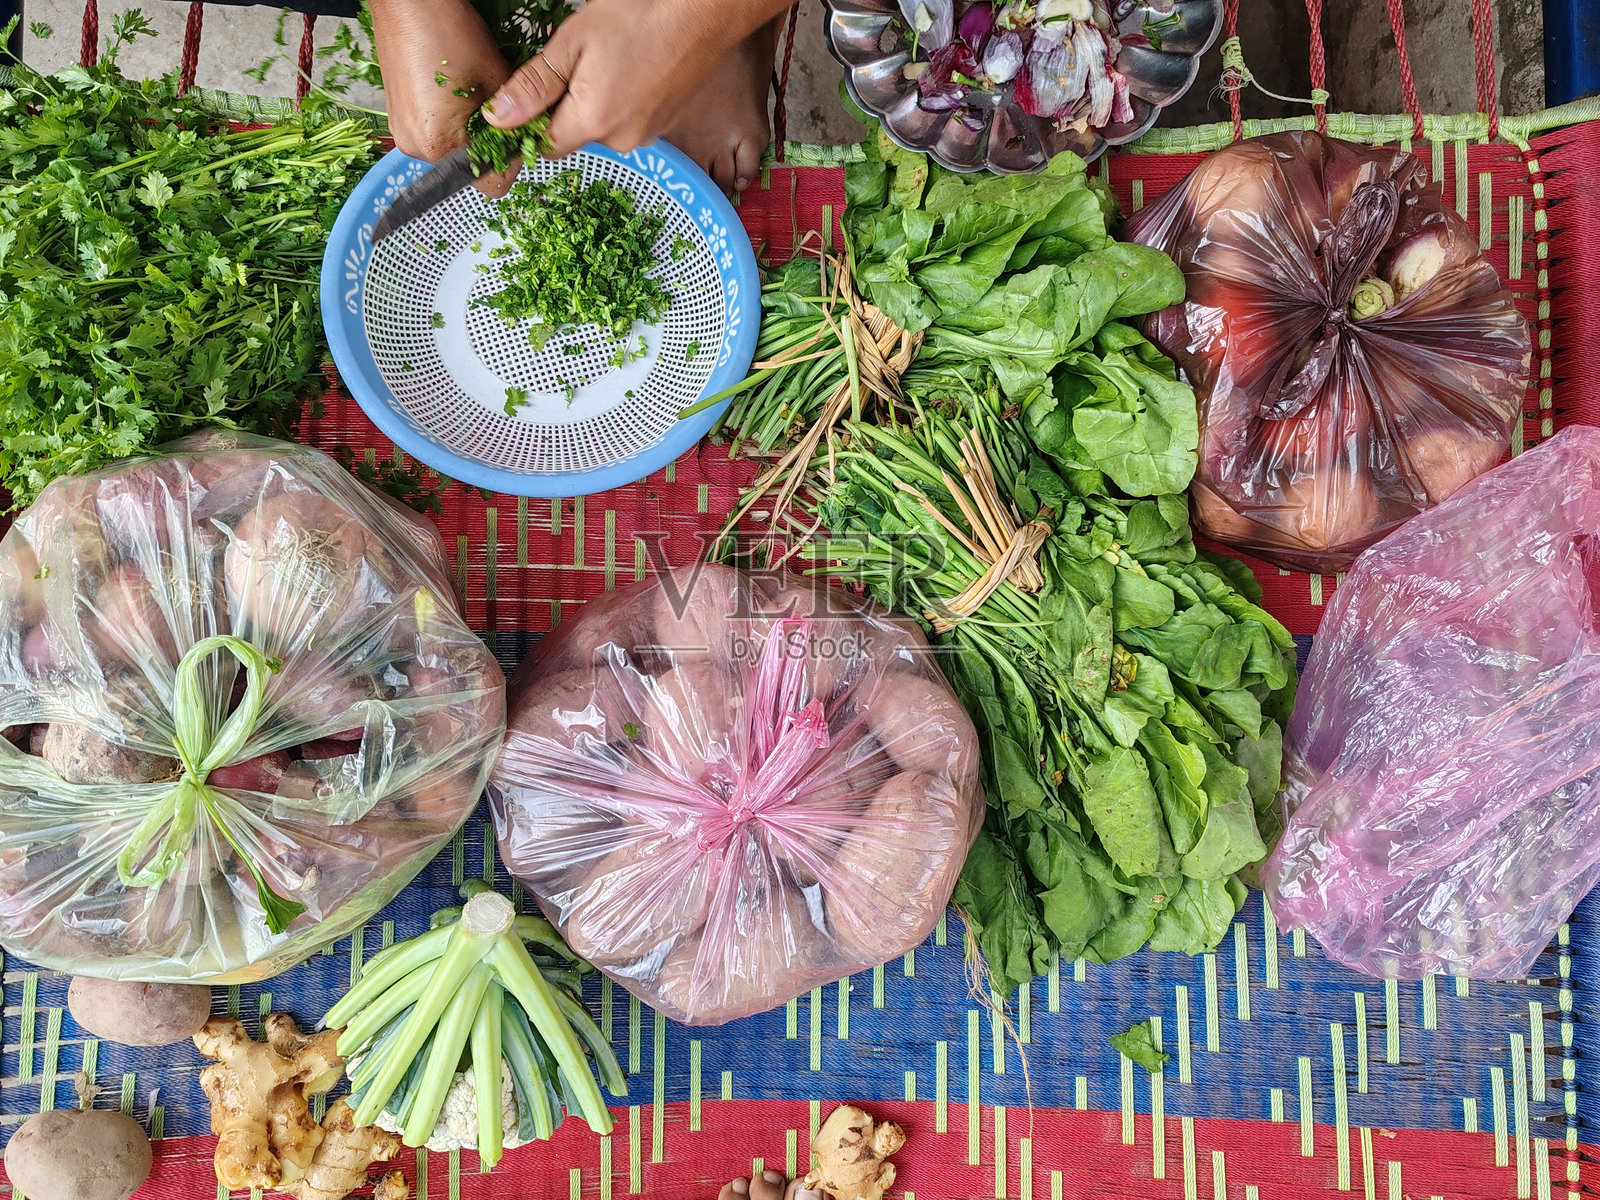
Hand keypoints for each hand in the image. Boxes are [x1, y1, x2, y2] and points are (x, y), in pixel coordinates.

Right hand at [369, 0, 520, 195]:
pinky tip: (452, 90)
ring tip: (468, 91)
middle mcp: (414, 148)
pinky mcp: (398, 119)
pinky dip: (450, 120)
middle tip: (493, 104)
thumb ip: (518, 122)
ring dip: (469, 130)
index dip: (510, 161)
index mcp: (438, 145)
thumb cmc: (450, 33)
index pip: (490, 184)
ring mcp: (402, 134)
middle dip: (488, 143)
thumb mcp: (498, 81)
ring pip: (454, 149)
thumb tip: (531, 143)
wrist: (407, 2)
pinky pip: (435, 132)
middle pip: (470, 167)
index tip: (516, 132)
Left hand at [483, 0, 769, 157]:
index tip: (535, 93)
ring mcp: (646, 136)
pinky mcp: (663, 126)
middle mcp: (620, 140)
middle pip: (575, 136)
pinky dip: (623, 100)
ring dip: (597, 102)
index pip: (544, 147)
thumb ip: (533, 86)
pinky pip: (628, 121)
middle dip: (568, 106)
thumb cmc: (639, 17)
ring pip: (603, 127)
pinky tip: (632, 68)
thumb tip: (498, 118)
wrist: (700, 14)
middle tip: (579, 61)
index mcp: (592, 122)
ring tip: (611, 60)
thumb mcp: (572, 43)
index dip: (533, 124)